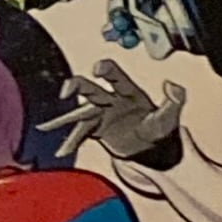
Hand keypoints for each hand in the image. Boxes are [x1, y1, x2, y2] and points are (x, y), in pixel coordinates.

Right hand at [39, 58, 184, 162]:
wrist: (154, 147)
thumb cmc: (161, 127)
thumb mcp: (171, 115)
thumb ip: (175, 99)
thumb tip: (172, 85)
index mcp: (127, 91)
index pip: (115, 75)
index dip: (106, 69)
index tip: (98, 69)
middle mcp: (110, 99)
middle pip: (90, 88)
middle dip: (77, 86)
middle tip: (67, 91)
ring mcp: (101, 114)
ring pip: (79, 113)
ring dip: (64, 119)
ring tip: (46, 127)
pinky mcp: (96, 130)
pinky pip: (80, 134)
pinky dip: (71, 142)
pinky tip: (63, 151)